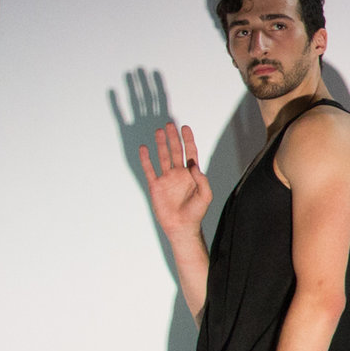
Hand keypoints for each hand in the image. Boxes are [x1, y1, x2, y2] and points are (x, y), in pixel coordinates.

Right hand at [139, 121, 211, 239]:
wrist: (181, 226)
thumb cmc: (196, 212)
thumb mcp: (205, 196)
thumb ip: (202, 180)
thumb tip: (193, 165)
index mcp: (191, 174)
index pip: (190, 152)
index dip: (188, 140)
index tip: (185, 127)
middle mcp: (178, 174)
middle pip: (175, 151)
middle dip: (173, 138)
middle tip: (170, 124)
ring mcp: (166, 179)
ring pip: (162, 157)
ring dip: (161, 144)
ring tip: (159, 130)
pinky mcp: (155, 186)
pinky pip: (149, 169)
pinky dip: (146, 159)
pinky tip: (144, 148)